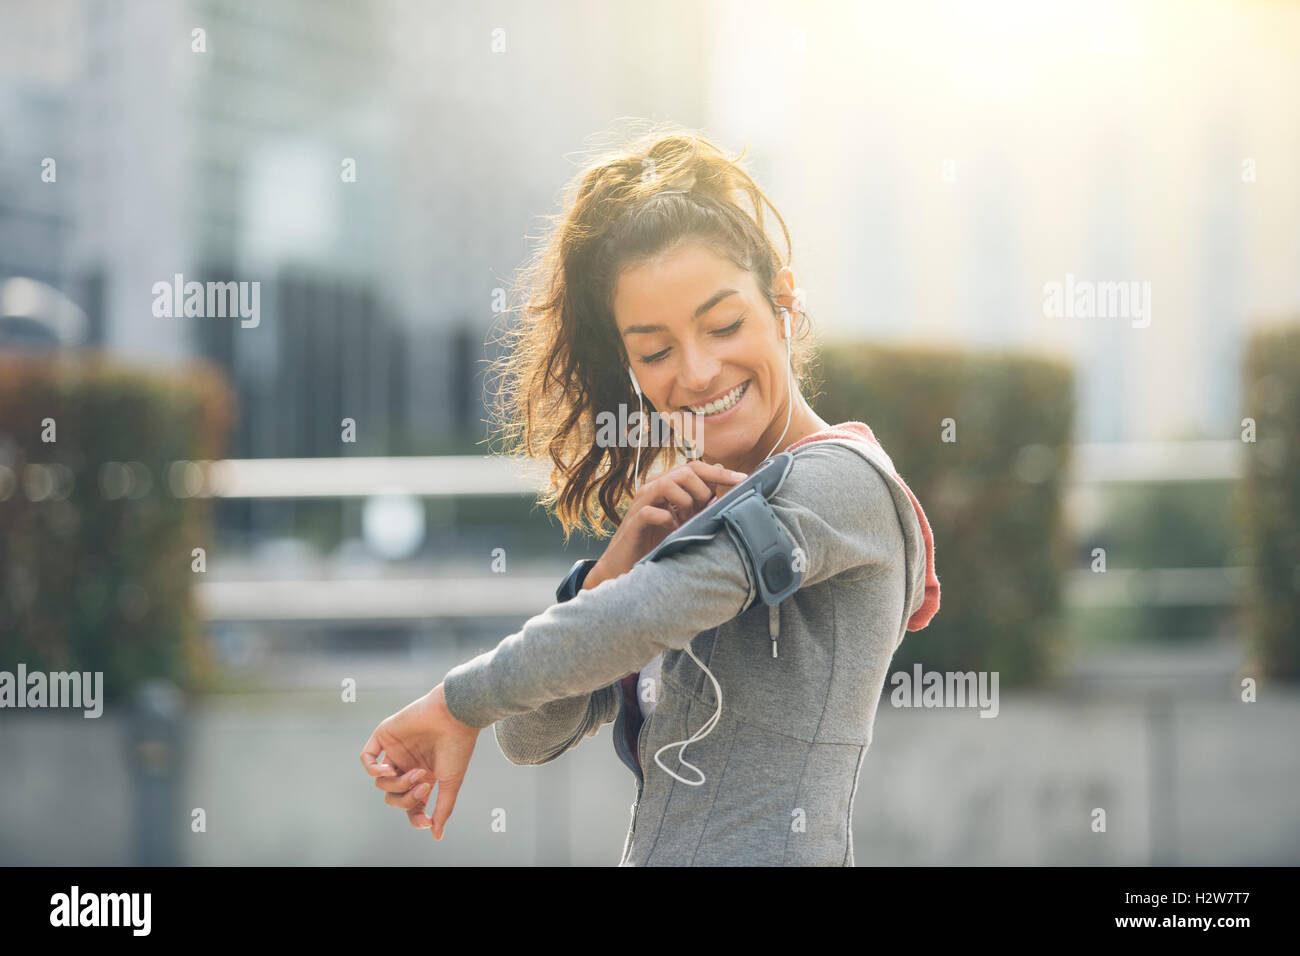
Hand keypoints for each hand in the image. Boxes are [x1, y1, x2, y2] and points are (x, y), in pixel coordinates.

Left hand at [359, 682, 480, 839]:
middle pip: (393, 796)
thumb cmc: (457, 747)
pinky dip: (372, 769)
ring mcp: (395, 751)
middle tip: (424, 785)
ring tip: (417, 771)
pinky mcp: (384, 736)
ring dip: (397, 783)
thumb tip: (437, 836)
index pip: (411, 804)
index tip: (426, 820)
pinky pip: (366, 758)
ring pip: (381, 781)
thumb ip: (443, 809)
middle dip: (407, 797)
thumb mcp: (450, 782)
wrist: (455, 716)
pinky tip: (387, 769)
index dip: (416, 815)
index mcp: (424, 776)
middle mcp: (407, 765)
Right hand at [587, 459, 746, 588]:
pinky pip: (652, 511)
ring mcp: (641, 502)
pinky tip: (672, 531)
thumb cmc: (659, 542)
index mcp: (667, 484)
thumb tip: (725, 497)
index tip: (742, 480)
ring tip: (685, 522)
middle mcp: (653, 488)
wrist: (628, 566)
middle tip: (702, 512)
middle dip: (701, 492)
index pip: (696, 467)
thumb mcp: (685, 521)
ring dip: (685, 503)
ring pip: (667, 484)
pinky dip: (667, 520)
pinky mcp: (634, 521)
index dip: (720, 472)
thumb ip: (701, 507)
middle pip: (685, 472)